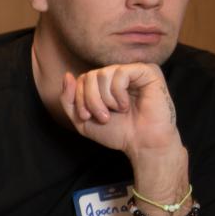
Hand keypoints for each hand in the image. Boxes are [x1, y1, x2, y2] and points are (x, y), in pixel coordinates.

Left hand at [58, 63, 182, 161]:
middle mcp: (118, 74)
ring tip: (118, 111)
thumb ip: (69, 99)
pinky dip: (119, 93)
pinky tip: (127, 104)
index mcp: (105, 83)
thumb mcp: (82, 120)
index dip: (79, 98)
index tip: (86, 117)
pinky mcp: (148, 71)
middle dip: (91, 100)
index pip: (82, 79)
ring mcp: (133, 71)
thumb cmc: (117, 132)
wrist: (142, 144)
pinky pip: (121, 73)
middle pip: (90, 76)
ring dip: (106, 99)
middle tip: (103, 117)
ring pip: (103, 74)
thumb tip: (67, 75)